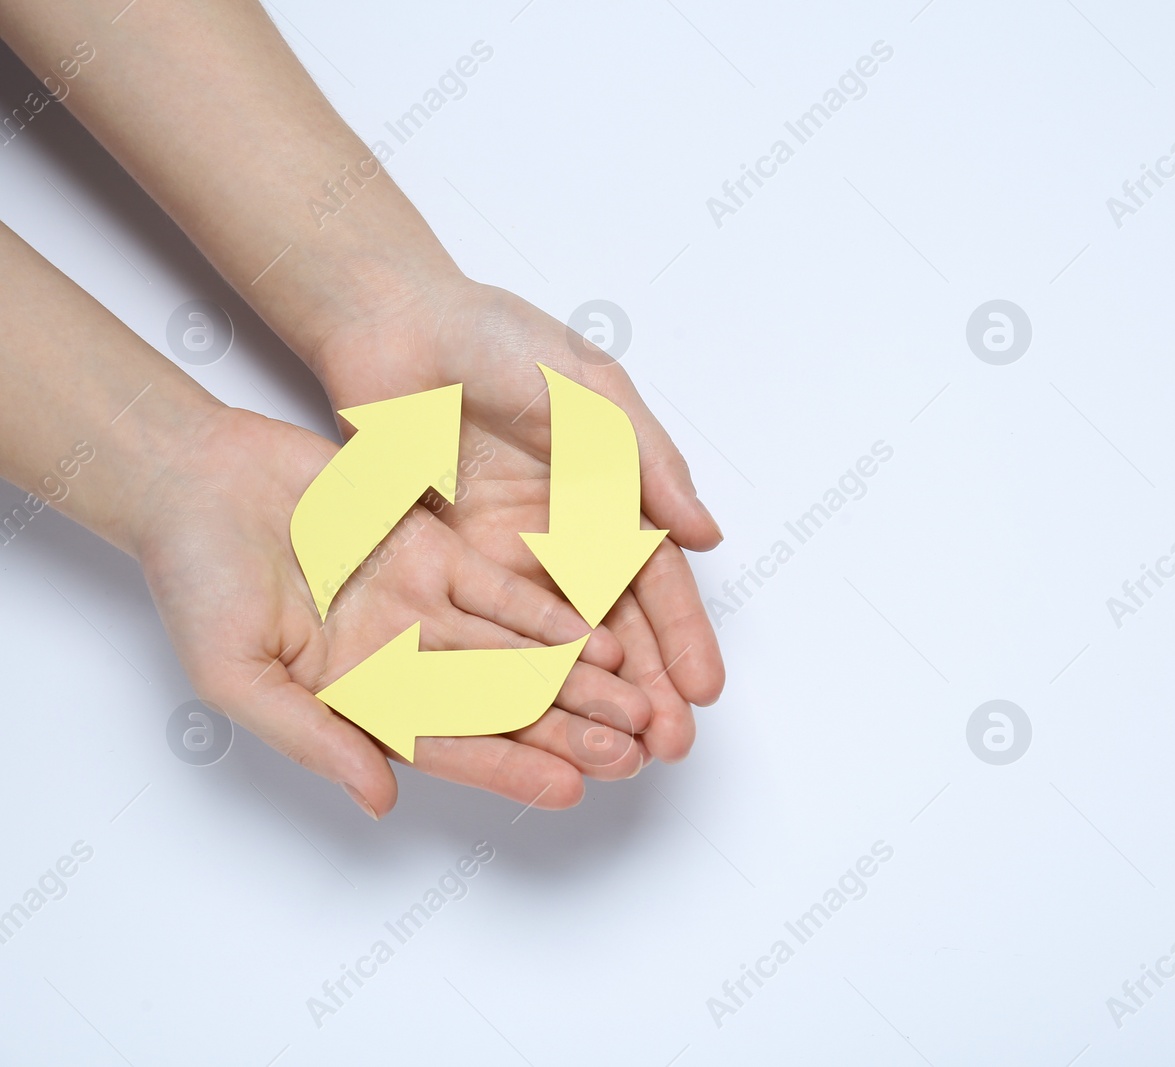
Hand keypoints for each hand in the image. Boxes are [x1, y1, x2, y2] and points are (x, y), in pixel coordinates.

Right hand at [134, 405, 656, 817]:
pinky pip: (505, 590)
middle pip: (499, 707)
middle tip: (631, 754)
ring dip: (576, 681)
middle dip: (566, 731)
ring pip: (516, 652)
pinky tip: (600, 638)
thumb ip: (313, 737)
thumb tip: (380, 799)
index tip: (569, 789)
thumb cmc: (195, 582)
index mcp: (356, 700)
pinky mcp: (436, 551)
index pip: (450, 748)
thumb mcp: (238, 677)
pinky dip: (551, 614)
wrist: (194, 481)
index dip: (509, 769)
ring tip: (636, 706)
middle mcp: (401, 659)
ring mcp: (422, 605)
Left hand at [309, 277, 726, 762]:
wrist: (394, 324)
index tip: (702, 690)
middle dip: (643, 689)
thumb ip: (647, 462)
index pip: (655, 581)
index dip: (681, 636)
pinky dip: (510, 679)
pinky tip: (533, 723)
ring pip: (553, 645)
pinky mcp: (445, 566)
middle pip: (612, 627)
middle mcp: (563, 535)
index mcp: (611, 494)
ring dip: (584, 700)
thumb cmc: (497, 339)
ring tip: (611, 753)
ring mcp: (505, 556)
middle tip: (665, 746)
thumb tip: (706, 535)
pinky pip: (483, 633)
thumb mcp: (593, 391)